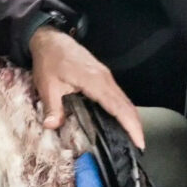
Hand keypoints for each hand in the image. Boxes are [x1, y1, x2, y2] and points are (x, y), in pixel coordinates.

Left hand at [29, 26, 144, 149]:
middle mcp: (105, 79)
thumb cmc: (49, 61)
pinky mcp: (102, 76)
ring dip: (130, 118)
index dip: (130, 125)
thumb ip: (52, 107)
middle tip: (138, 146)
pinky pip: (117, 95)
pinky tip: (119, 120)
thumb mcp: (47, 85)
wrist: (50, 40)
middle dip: (135, 126)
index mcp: (94, 81)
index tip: (139, 141)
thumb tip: (51, 126)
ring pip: (124, 100)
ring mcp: (105, 76)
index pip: (118, 107)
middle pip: (127, 105)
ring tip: (132, 137)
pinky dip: (122, 109)